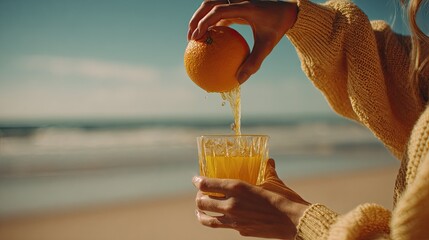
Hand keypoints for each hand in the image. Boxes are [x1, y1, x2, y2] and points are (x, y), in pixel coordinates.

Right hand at [188, 0, 297, 83]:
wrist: (287, 11)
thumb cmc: (278, 28)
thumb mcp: (267, 46)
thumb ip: (254, 62)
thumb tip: (240, 80)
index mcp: (245, 6)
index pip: (219, 10)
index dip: (205, 22)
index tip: (197, 37)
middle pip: (209, 3)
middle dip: (196, 19)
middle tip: (190, 38)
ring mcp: (235, 0)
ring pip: (211, 5)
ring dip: (200, 18)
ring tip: (194, 37)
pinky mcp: (235, 4)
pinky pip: (218, 11)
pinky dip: (210, 22)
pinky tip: (207, 38)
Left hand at [192, 159, 309, 238]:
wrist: (293, 222)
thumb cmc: (285, 199)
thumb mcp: (274, 181)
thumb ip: (268, 170)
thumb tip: (269, 161)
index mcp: (237, 187)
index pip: (206, 184)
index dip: (197, 181)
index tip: (195, 179)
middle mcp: (231, 204)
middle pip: (201, 202)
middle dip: (198, 198)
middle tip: (200, 194)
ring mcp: (234, 219)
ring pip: (207, 218)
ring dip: (201, 213)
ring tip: (200, 210)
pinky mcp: (240, 230)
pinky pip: (222, 225)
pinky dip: (217, 220)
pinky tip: (219, 218)